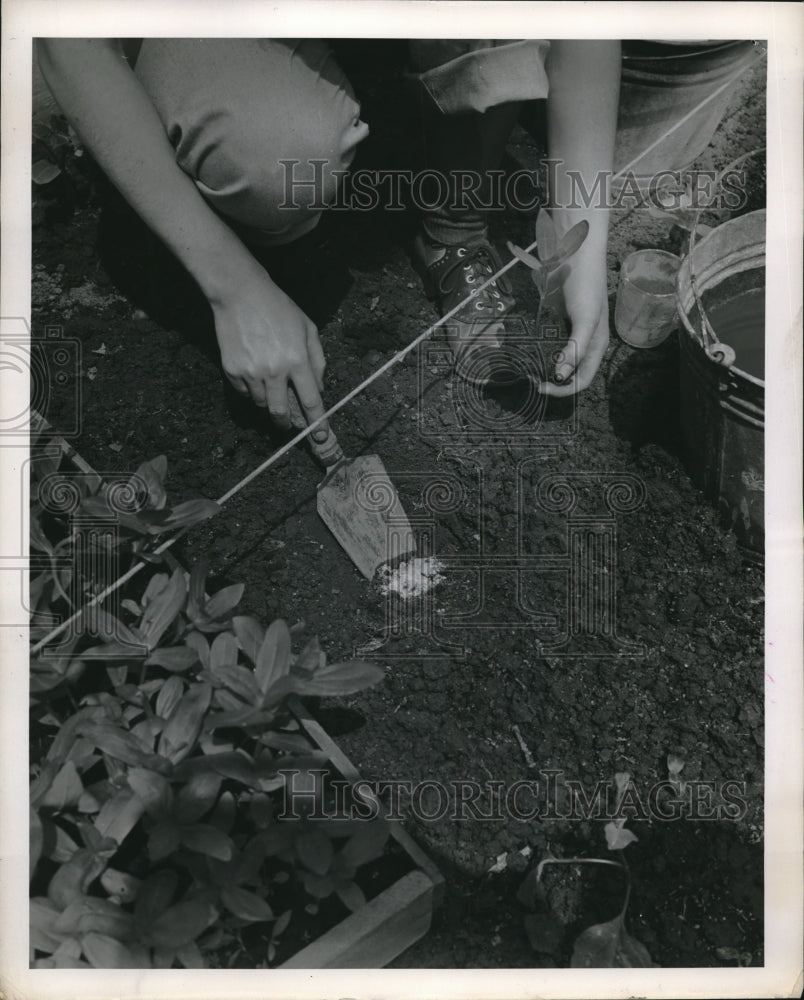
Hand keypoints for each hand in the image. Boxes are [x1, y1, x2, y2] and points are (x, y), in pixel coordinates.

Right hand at [211, 263, 327, 431]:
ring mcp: (251, 372)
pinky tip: (254, 372)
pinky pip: (245, 393)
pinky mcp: (232, 370)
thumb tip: (319, 388)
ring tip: (269, 382)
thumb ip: (317, 360)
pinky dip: (252, 390)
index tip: (321, 437)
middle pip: (281, 413)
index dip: (318, 423)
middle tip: (290, 425)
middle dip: (288, 423)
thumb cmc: (278, 309)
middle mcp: (274, 370)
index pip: (311, 401)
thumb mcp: (308, 328)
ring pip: (262, 404)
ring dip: (269, 401)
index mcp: (297, 360)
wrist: (240, 294)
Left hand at [539, 256, 609, 396]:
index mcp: (596, 347)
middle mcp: (584, 343)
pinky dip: (538, 349)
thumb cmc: (586, 286)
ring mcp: (569, 332)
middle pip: (568, 373)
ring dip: (543, 367)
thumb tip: (561, 376)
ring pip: (556, 359)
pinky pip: (547, 342)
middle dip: (551, 381)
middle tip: (531, 380)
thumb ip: (576, 348)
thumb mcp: (585, 320)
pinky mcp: (557, 322)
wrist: (575, 254)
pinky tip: (527, 350)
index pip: (582, 380)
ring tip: (526, 369)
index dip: (564, 389)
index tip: (542, 387)